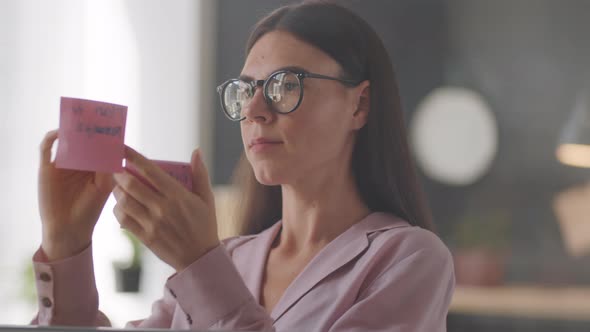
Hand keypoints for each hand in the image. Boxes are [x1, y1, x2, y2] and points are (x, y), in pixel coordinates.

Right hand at [38, 130, 113, 260]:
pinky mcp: (46, 168)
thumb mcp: (104, 186)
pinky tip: (60, 133)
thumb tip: (112, 145)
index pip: (99, 146)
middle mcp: (78, 163)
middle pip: (83, 140)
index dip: (105, 136)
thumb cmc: (89, 209)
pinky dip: (52, 137)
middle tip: (96, 117)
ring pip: (66, 141)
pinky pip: (46, 148)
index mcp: (94, 166)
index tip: (113, 124)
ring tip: (80, 121)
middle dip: (89, 129)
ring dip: (72, 131)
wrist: (69, 228)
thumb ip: (106, 166)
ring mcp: (62, 164)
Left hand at [112, 146, 219, 271]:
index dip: (134, 157)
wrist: (201, 257)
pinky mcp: (146, 237)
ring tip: (117, 186)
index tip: (124, 149)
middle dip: (120, 173)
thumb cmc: (205, 225)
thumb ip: (200, 174)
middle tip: (116, 168)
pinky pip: (124, 220)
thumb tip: (196, 151)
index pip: (151, 170)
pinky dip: (118, 210)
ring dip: (117, 191)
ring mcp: (153, 223)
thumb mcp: (207, 198)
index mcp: (178, 195)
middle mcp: (163, 207)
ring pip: (125, 201)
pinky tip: (120, 205)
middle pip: (132, 185)